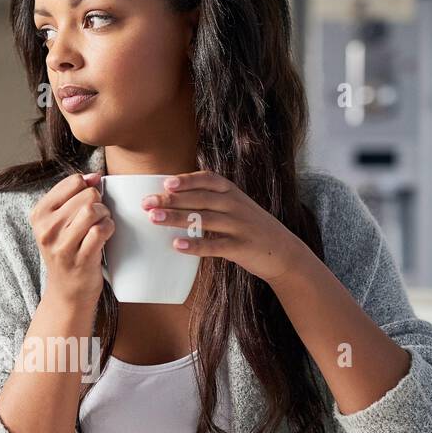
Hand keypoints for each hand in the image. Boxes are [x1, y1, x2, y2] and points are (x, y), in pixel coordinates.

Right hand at [31, 170, 113, 306]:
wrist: (67, 291)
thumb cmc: (67, 251)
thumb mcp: (59, 222)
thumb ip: (74, 196)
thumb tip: (95, 176)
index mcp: (39, 214)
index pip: (73, 182)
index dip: (88, 188)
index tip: (87, 201)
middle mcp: (47, 229)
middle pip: (87, 195)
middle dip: (99, 202)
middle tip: (97, 217)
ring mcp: (62, 246)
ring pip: (93, 210)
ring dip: (105, 215)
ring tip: (101, 224)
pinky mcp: (80, 259)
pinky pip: (101, 230)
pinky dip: (108, 228)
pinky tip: (105, 235)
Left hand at [142, 170, 308, 283]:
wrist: (284, 252)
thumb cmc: (251, 229)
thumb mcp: (236, 208)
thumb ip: (212, 201)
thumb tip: (174, 198)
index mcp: (233, 193)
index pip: (209, 180)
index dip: (187, 180)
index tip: (166, 182)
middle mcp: (236, 206)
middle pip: (200, 199)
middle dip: (172, 200)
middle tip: (147, 203)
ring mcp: (239, 226)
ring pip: (203, 219)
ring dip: (177, 218)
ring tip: (154, 219)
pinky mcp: (241, 247)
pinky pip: (214, 245)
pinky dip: (195, 245)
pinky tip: (177, 245)